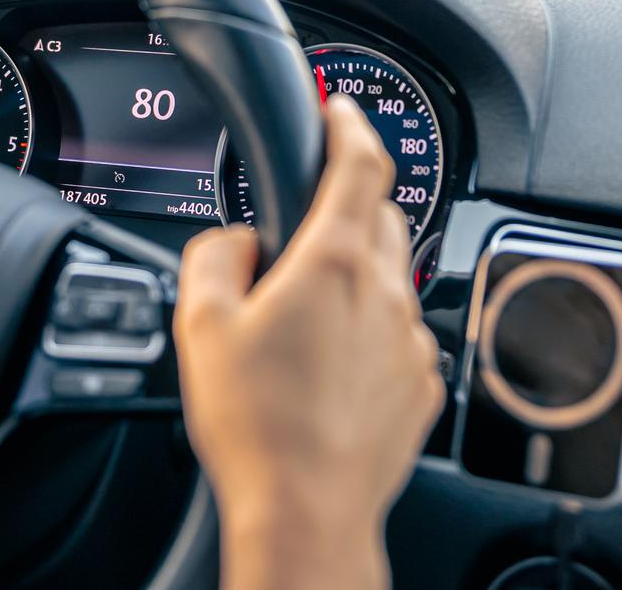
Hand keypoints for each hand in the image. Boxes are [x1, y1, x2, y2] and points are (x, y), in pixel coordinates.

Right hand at [175, 95, 444, 589]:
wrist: (306, 512)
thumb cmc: (256, 428)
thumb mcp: (199, 324)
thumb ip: (213, 255)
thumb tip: (234, 239)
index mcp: (332, 263)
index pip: (361, 163)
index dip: (351, 123)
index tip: (343, 109)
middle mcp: (384, 293)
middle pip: (381, 216)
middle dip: (350, 204)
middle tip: (306, 225)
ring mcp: (410, 341)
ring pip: (392, 277)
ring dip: (358, 275)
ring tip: (307, 316)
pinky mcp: (423, 385)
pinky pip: (400, 335)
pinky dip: (371, 332)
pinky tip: (330, 367)